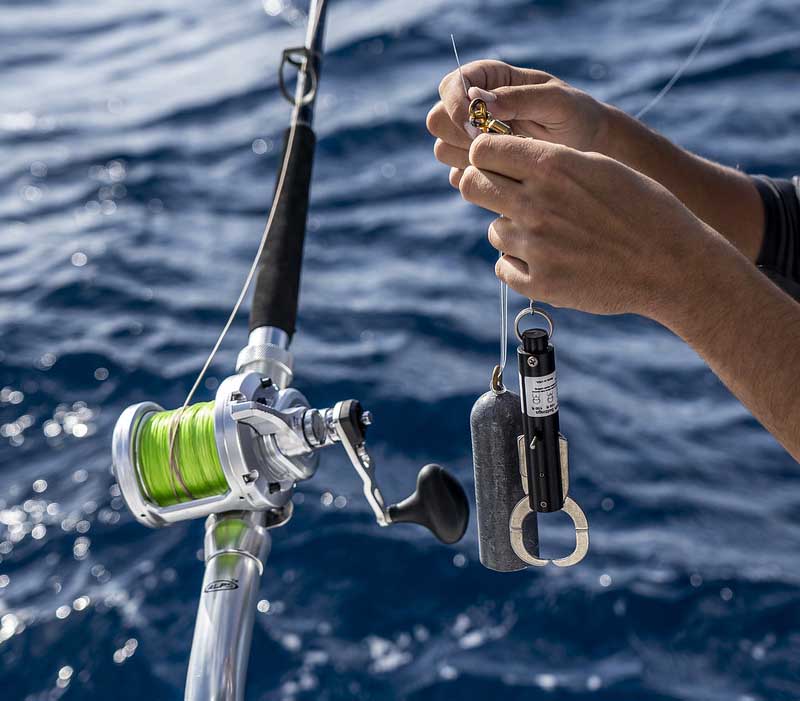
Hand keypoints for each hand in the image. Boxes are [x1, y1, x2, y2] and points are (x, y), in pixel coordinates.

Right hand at [426, 60, 608, 173]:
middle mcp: (473, 109)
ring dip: (470, 158)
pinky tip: (506, 174)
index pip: (450, 85)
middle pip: (437, 119)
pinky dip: (476, 177)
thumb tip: (481, 102)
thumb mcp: (556, 102)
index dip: (455, 104)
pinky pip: (456, 176)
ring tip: (508, 158)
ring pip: (442, 149)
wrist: (586, 151)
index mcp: (489, 80)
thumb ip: (520, 98)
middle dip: (460, 135)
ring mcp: (470, 140)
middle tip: (496, 144)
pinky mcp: (475, 167)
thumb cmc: (576, 117)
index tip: (477, 124)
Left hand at [460, 134, 720, 319]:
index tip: (497, 164)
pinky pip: (503, 266)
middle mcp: (536, 203)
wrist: (672, 265)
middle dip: (484, 187)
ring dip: (513, 230)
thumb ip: (550, 160)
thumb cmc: (642, 209)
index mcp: (553, 166)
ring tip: (553, 236)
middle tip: (506, 196)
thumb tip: (505, 155)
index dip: (485, 155)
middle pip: (472, 185)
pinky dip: (520, 264)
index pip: (482, 149)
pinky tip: (551, 261)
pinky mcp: (539, 283)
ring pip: (494, 229)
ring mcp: (535, 246)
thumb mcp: (600, 168)